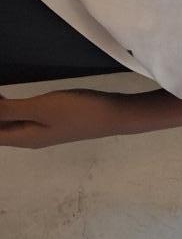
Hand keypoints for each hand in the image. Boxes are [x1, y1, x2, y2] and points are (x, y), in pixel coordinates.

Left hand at [0, 88, 123, 148]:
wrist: (114, 115)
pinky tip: (12, 99)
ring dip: (0, 112)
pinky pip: (22, 119)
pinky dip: (11, 110)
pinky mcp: (53, 123)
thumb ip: (9, 110)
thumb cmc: (76, 111)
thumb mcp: (40, 108)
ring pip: (9, 125)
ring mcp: (42, 131)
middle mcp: (29, 138)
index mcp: (23, 138)